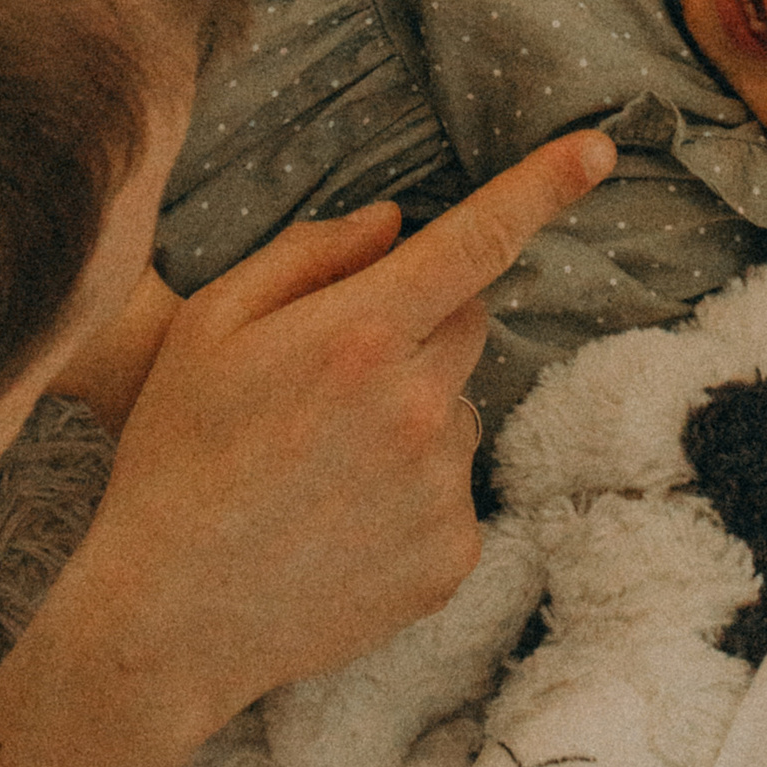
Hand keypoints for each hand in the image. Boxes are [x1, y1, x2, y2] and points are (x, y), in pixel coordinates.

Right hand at [0, 130, 618, 766]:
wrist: (167, 617)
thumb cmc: (176, 453)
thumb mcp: (213, 323)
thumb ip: (311, 254)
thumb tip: (394, 220)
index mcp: (361, 334)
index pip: (475, 240)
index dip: (543, 186)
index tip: (599, 149)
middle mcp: (418, 406)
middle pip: (468, 320)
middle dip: (421, 321)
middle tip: (336, 369)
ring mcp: (441, 489)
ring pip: (458, 407)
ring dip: (415, 411)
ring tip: (324, 461)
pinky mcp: (450, 558)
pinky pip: (454, 488)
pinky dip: (414, 489)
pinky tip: (342, 515)